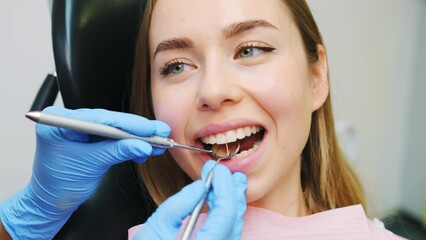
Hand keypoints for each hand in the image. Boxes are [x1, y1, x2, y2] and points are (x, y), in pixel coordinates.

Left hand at [0, 106, 169, 238]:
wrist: (52, 201)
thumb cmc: (59, 184)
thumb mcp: (91, 165)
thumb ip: (117, 152)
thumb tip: (142, 146)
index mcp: (59, 121)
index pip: (100, 118)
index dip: (128, 124)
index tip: (148, 128)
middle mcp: (69, 120)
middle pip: (110, 121)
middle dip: (136, 130)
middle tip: (159, 131)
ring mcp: (80, 129)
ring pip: (115, 129)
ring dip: (137, 138)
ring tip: (157, 142)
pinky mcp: (90, 138)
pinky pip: (114, 138)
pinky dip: (129, 145)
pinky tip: (144, 150)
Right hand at [133, 160, 247, 239]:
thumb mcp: (151, 234)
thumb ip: (176, 207)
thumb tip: (198, 187)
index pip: (225, 214)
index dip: (224, 187)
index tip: (216, 170)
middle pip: (235, 220)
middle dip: (232, 191)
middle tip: (224, 172)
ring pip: (235, 228)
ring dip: (230, 201)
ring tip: (223, 182)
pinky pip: (228, 234)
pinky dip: (225, 215)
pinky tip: (217, 201)